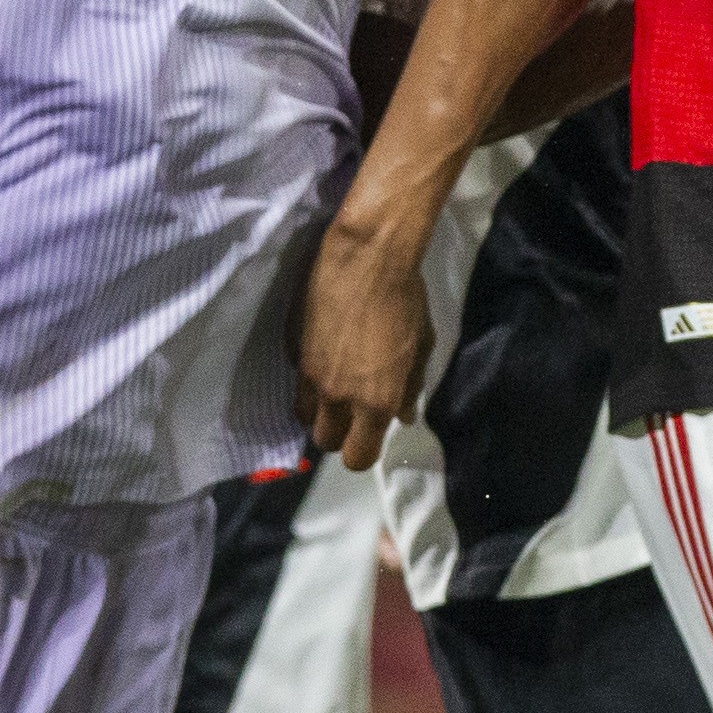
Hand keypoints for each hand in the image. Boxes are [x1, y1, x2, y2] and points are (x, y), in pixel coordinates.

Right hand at [296, 208, 434, 471]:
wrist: (366, 254)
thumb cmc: (405, 296)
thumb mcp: (421, 344)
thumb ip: (411, 386)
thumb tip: (403, 415)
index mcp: (375, 401)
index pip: (358, 458)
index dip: (364, 451)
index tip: (370, 435)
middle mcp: (338, 396)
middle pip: (326, 442)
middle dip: (339, 433)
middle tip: (352, 410)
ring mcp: (310, 374)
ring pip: (303, 415)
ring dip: (318, 409)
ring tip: (334, 386)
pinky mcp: (291, 348)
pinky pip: (297, 378)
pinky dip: (308, 375)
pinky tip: (324, 349)